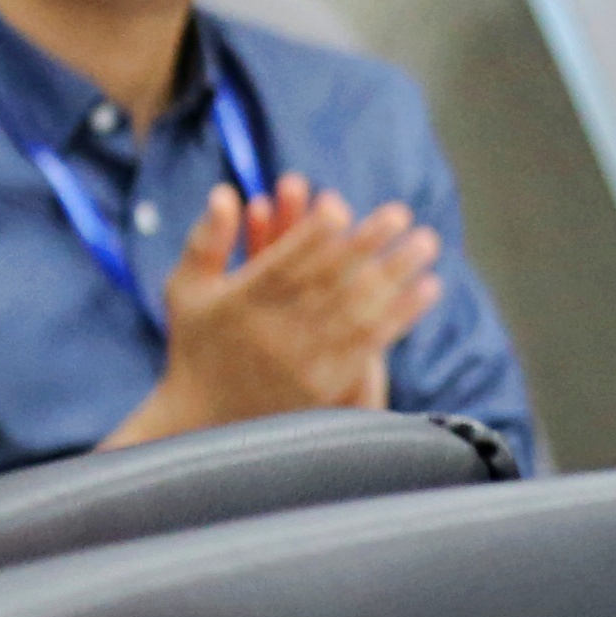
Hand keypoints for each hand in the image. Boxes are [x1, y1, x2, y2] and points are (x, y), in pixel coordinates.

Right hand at [131, 175, 442, 437]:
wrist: (205, 424)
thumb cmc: (198, 346)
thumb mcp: (186, 291)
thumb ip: (207, 241)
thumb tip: (226, 191)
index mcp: (242, 301)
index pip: (284, 260)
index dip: (313, 231)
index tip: (339, 205)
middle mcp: (275, 329)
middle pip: (329, 278)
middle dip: (366, 243)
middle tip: (402, 212)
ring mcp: (304, 358)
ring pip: (358, 307)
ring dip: (396, 273)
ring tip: (426, 242)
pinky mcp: (327, 383)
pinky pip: (372, 342)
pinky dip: (403, 312)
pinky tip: (429, 287)